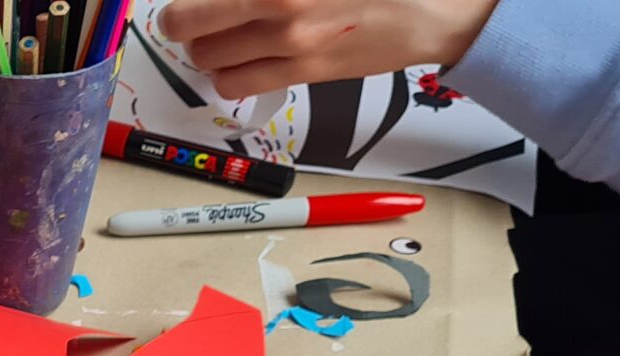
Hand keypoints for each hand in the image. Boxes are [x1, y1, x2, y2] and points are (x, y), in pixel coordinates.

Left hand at [156, 0, 497, 98]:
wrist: (435, 6)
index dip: (188, 1)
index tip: (188, 2)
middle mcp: (279, 1)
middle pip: (188, 21)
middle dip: (184, 20)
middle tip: (188, 15)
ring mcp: (290, 38)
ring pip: (206, 56)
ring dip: (203, 47)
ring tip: (218, 36)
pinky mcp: (303, 70)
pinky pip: (236, 83)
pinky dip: (226, 74)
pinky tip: (239, 59)